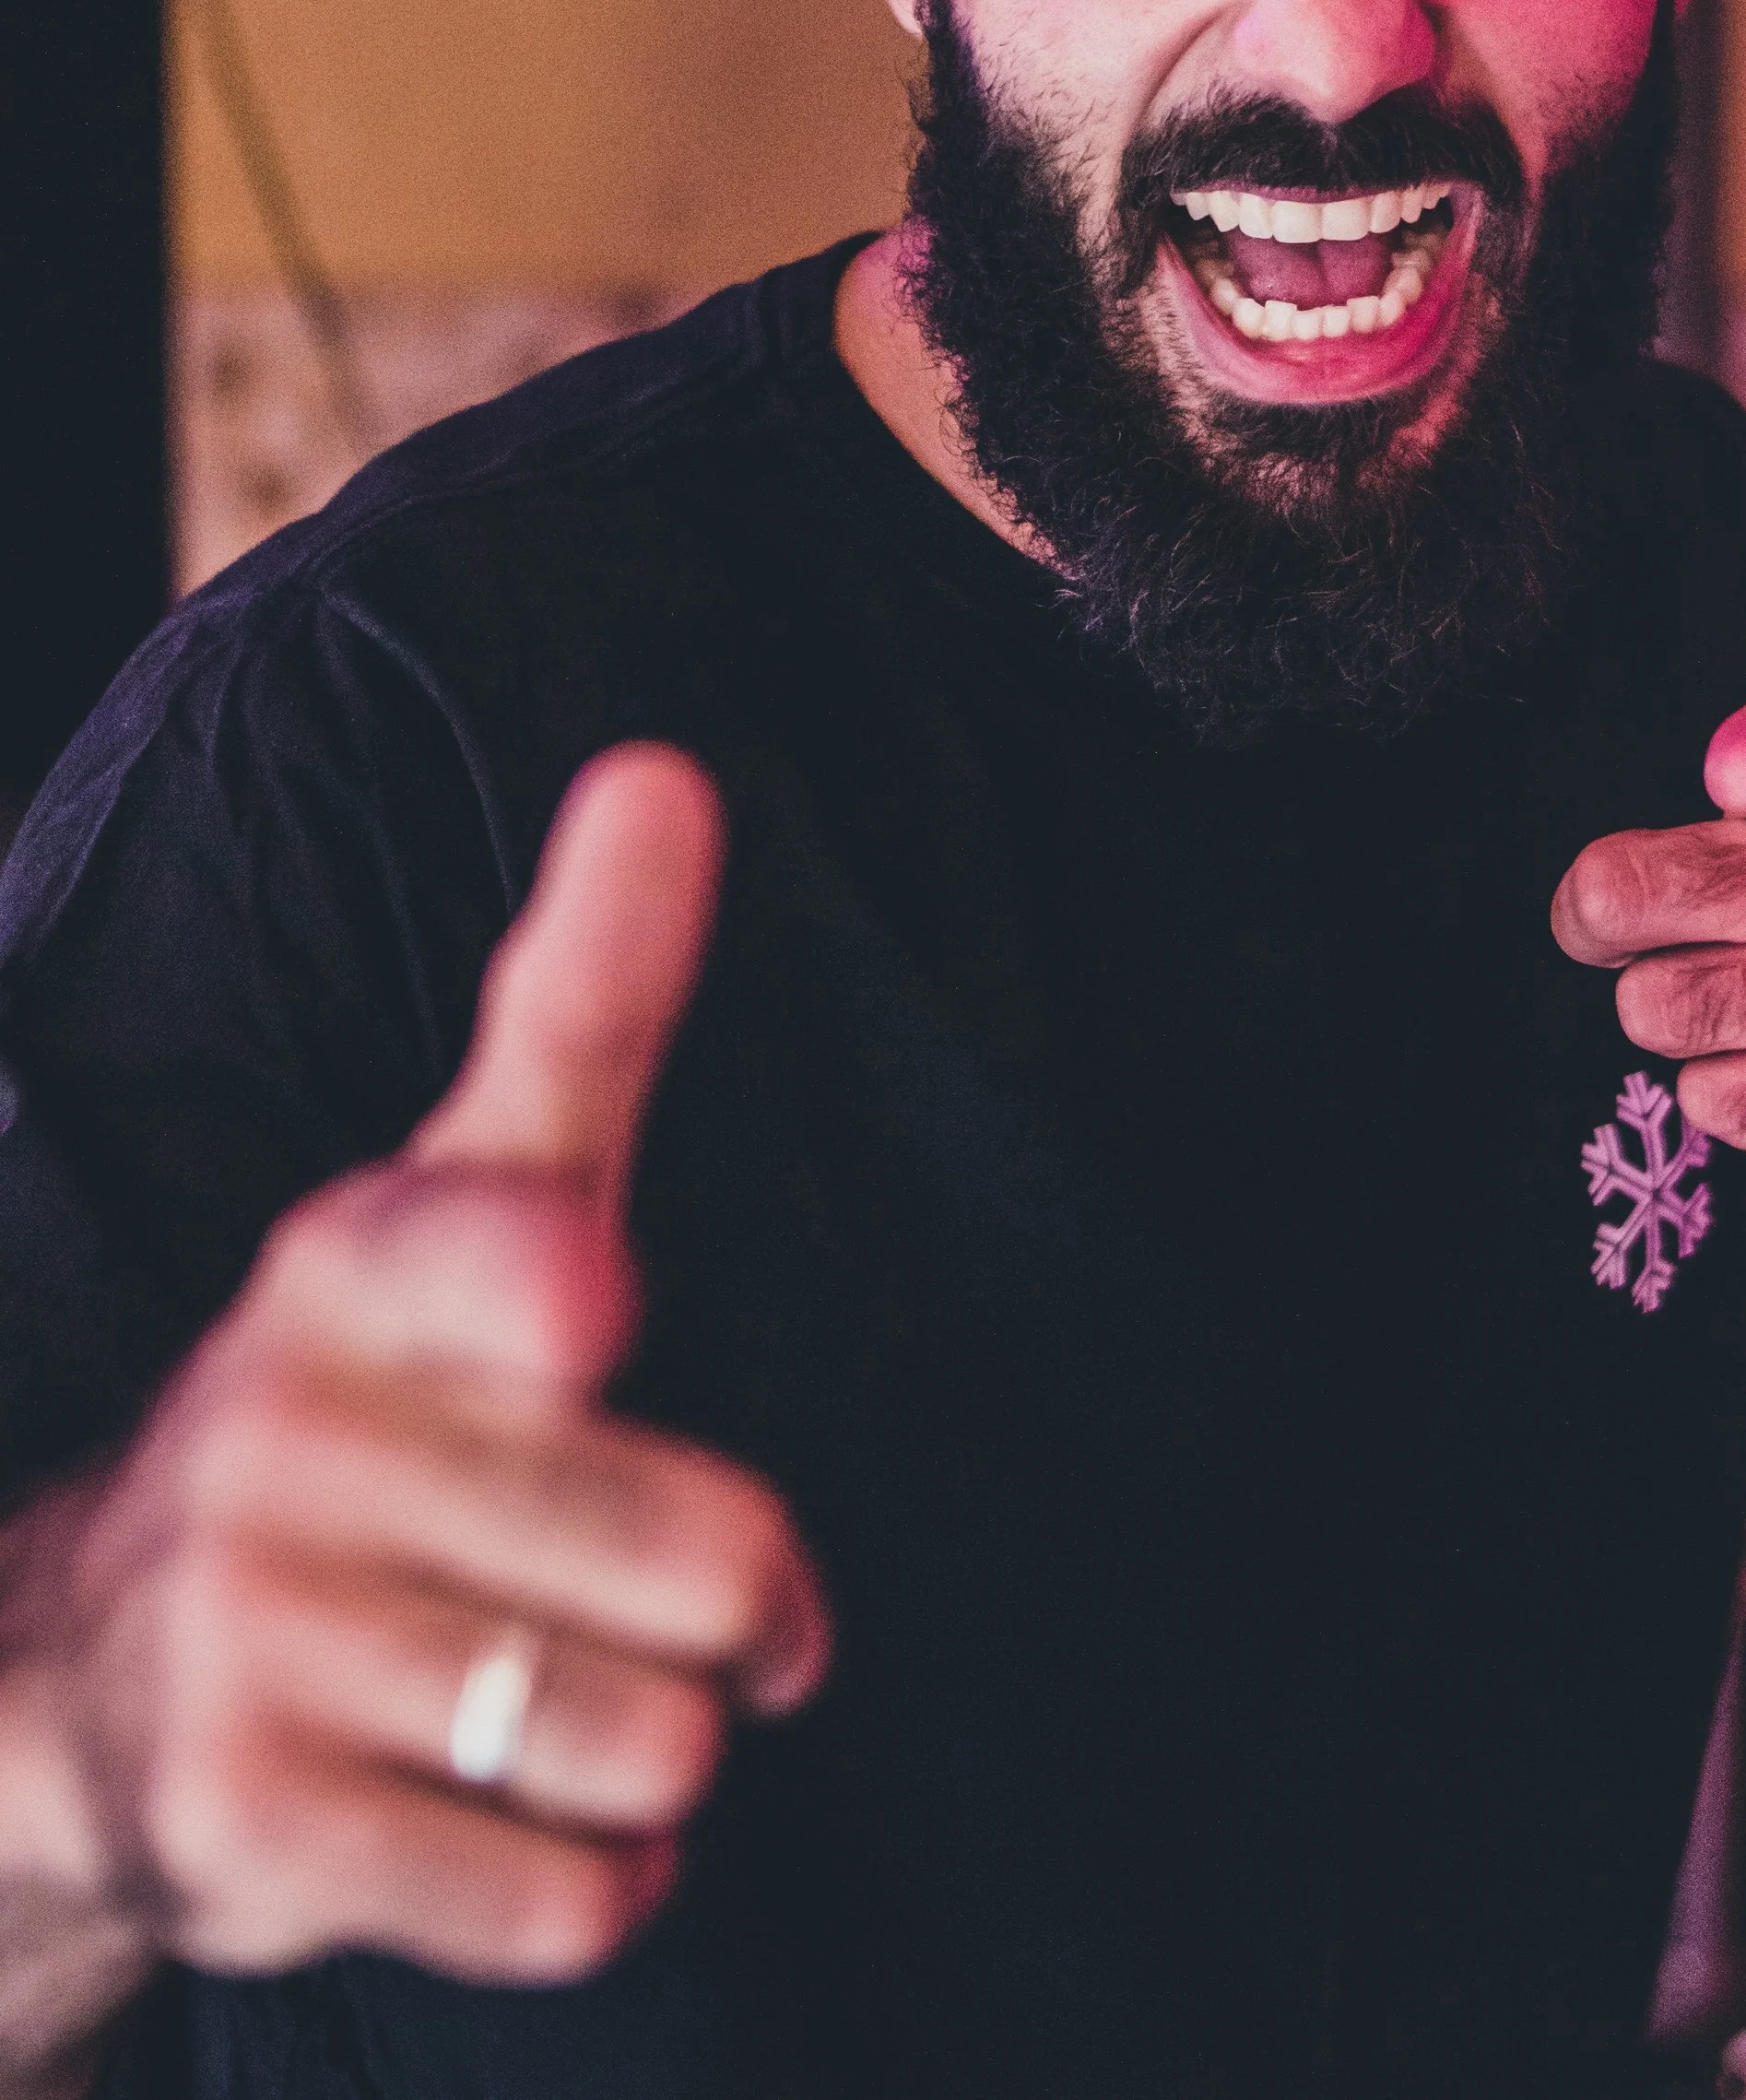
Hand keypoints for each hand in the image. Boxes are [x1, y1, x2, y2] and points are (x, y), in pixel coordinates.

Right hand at [25, 747, 829, 1989]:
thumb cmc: (377, 1397)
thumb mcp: (471, 1189)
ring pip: (655, 1740)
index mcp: (363, 1260)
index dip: (546, 1295)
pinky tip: (507, 1815)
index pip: (498, 1253)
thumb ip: (586, 996)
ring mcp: (256, 1637)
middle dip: (732, 1609)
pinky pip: (569, 1896)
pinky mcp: (250, 1829)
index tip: (584, 1314)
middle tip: (643, 1592)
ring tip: (552, 1694)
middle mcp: (296, 1433)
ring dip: (656, 1749)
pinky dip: (590, 1879)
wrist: (96, 1669)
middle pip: (706, 1559)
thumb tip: (669, 767)